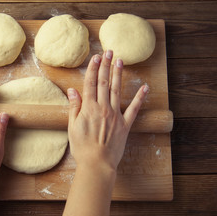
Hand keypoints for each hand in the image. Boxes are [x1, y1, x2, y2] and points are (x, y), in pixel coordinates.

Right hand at [67, 50, 148, 171]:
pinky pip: (134, 109)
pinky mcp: (125, 125)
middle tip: (109, 52)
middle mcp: (103, 108)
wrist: (96, 163)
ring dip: (118, 75)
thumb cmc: (82, 147)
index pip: (90, 83)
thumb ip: (74, 106)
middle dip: (106, 66)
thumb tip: (73, 90)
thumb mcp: (72, 126)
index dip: (93, 69)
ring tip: (120, 61)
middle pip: (104, 82)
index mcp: (89, 108)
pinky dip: (140, 97)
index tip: (96, 57)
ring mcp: (115, 115)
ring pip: (117, 90)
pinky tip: (144, 87)